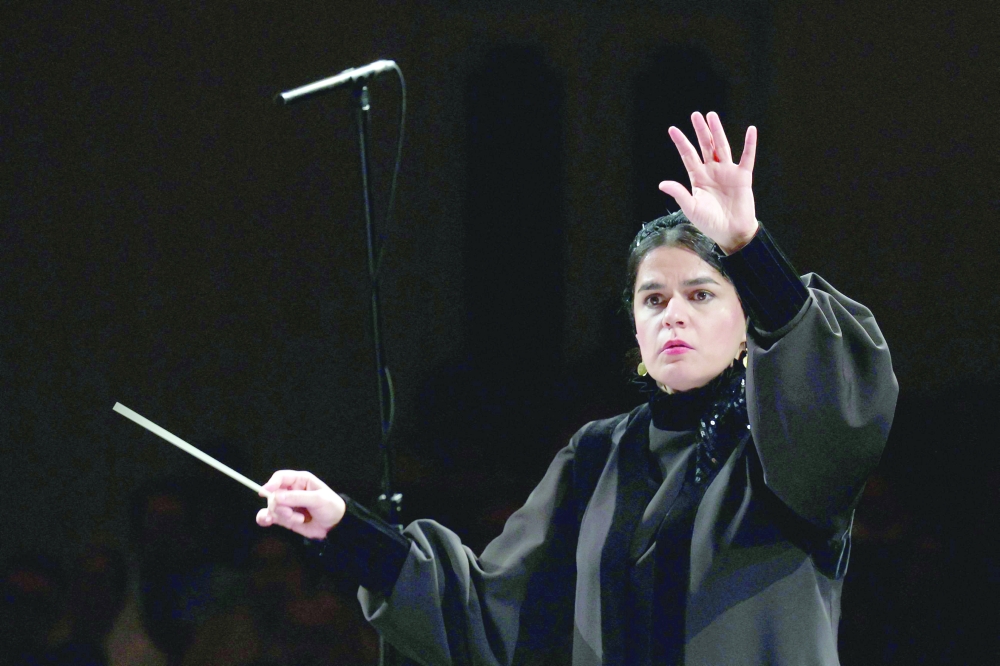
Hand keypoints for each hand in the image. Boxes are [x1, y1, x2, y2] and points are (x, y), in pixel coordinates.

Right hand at [256, 470, 345, 539]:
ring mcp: (287, 505)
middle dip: (281, 505)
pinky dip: (264, 518)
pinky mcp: (284, 518)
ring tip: (299, 519)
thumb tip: (276, 496)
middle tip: (292, 514)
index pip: (281, 477)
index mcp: (301, 480)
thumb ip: (298, 497)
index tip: (265, 492)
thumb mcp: (318, 499)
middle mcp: (291, 491)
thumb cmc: (331, 507)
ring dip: (282, 515)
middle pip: (274, 494)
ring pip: (272, 507)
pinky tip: (267, 521)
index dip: (272, 483)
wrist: (335, 526)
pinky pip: (268, 516)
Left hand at [658, 111, 758, 253]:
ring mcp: (728, 172)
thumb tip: (662, 184)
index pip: (688, 155)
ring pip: (722, 147)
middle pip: (705, 146)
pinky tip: (751, 130)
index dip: (681, 142)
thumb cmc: (709, 223)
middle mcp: (712, 171)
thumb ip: (679, 194)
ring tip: (712, 116)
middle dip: (700, 131)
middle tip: (695, 115)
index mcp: (698, 178)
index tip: (672, 129)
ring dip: (717, 132)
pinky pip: (747, 157)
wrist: (731, 233)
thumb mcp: (691, 208)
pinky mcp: (743, 177)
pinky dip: (749, 144)